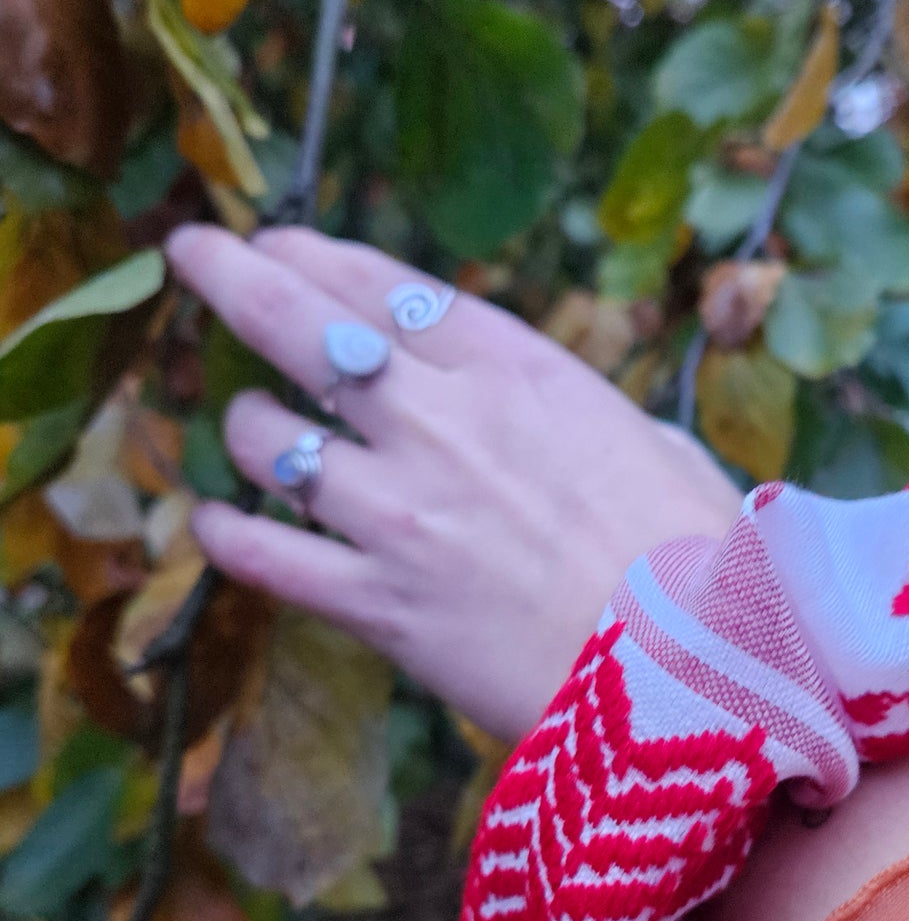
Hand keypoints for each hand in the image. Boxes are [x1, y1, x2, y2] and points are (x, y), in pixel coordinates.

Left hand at [165, 225, 742, 740]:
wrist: (692, 678)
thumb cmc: (702, 565)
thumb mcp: (663, 451)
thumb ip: (594, 423)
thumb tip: (589, 426)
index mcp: (519, 373)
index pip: (384, 286)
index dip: (313, 255)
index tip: (273, 242)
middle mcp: (443, 426)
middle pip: (301, 327)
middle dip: (231, 278)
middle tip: (192, 254)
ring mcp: (401, 516)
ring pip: (268, 441)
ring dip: (243, 425)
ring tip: (246, 428)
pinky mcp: (380, 606)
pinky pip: (266, 556)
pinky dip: (227, 535)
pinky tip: (213, 524)